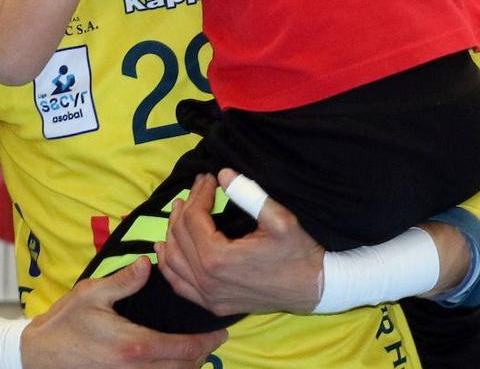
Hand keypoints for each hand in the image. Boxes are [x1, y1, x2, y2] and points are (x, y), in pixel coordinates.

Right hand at [21, 257, 225, 368]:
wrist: (36, 356)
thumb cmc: (64, 323)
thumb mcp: (91, 293)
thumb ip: (124, 281)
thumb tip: (148, 264)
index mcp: (134, 344)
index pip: (184, 348)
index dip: (208, 341)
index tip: (221, 332)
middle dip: (202, 356)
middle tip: (212, 339)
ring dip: (187, 367)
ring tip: (194, 350)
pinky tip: (169, 362)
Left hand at [154, 170, 322, 315]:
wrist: (313, 289)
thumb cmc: (298, 253)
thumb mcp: (278, 219)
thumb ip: (248, 194)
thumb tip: (222, 174)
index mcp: (219, 258)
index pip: (194, 218)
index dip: (198, 193)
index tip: (208, 178)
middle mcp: (207, 281)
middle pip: (180, 236)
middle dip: (185, 207)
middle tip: (197, 188)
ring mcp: (208, 297)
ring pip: (173, 261)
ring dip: (172, 232)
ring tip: (179, 210)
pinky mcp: (213, 305)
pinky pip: (179, 285)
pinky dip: (168, 265)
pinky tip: (165, 248)